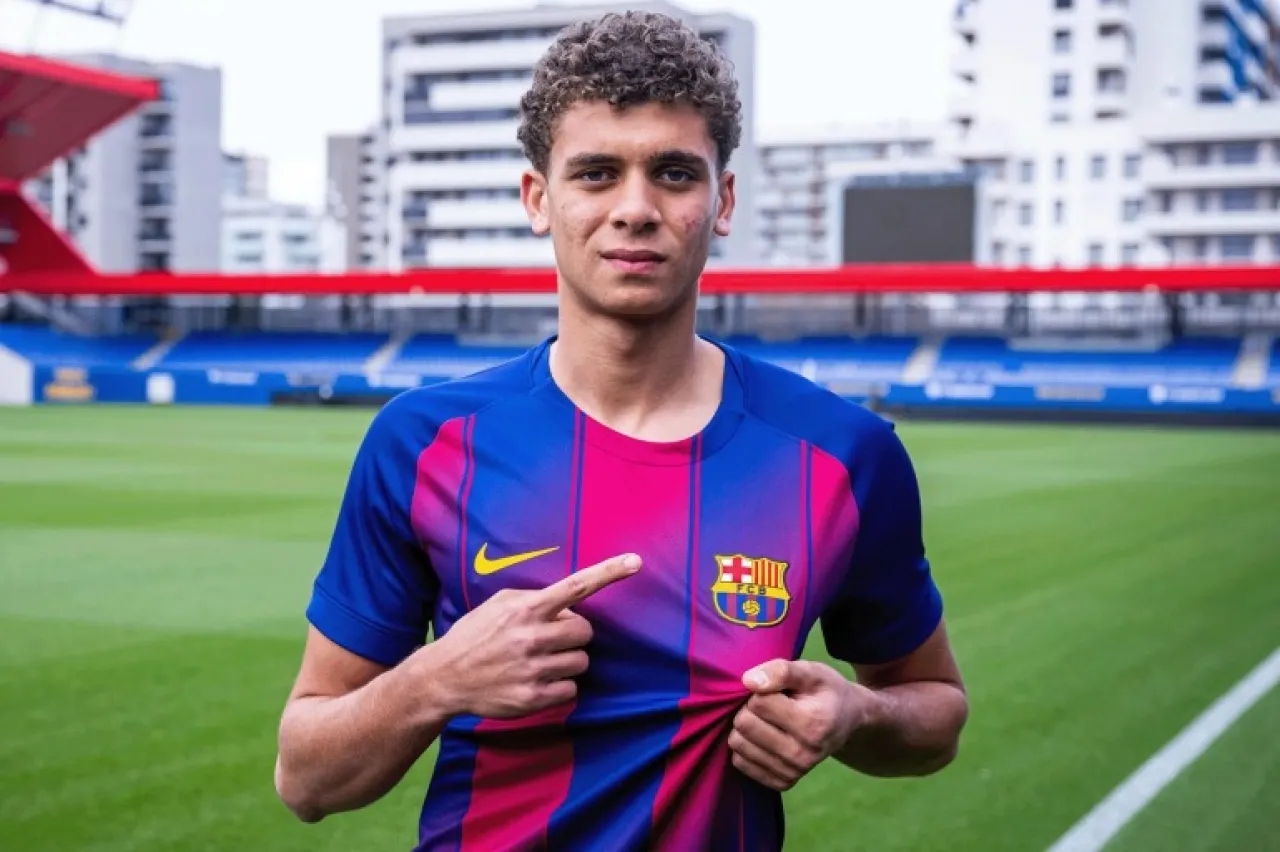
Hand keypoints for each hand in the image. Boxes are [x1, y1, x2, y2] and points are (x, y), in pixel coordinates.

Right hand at [423, 553, 641, 719]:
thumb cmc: (477, 635)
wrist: (444, 677)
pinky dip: (561, 686)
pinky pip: (571, 690)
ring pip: (581, 662)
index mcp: (526, 608)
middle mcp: (531, 636)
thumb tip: (569, 606)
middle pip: (586, 632)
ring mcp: (533, 669)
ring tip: (540, 662)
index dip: (608, 573)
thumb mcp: (500, 604)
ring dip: (567, 661)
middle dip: (575, 635)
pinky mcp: (532, 698)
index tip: (635, 562)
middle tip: (553, 640)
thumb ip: (535, 600)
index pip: (575, 586)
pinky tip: (537, 682)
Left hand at [728, 659, 880, 791]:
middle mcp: (803, 754)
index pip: (758, 702)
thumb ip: (781, 671)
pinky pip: (740, 762)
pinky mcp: (782, 783)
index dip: (761, 690)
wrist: (847, 720)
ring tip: (768, 720)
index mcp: (812, 724)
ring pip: (738, 743)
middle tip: (770, 704)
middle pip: (744, 724)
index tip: (778, 691)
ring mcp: (793, 772)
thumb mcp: (811, 671)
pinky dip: (746, 745)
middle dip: (750, 707)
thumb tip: (748, 681)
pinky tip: (765, 736)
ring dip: (745, 726)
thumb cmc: (826, 691)